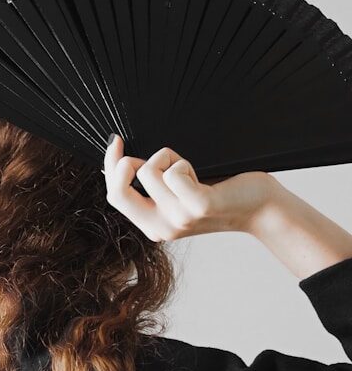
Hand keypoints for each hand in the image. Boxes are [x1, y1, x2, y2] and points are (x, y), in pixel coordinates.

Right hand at [102, 135, 275, 242]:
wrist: (260, 208)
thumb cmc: (221, 193)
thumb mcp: (177, 192)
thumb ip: (151, 185)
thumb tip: (124, 161)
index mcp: (152, 226)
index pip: (114, 196)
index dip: (109, 166)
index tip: (116, 142)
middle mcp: (162, 227)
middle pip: (118, 191)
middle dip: (121, 164)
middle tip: (139, 152)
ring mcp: (179, 219)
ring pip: (148, 173)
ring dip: (167, 159)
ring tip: (189, 169)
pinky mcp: (197, 206)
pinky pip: (173, 172)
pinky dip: (183, 163)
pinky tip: (200, 173)